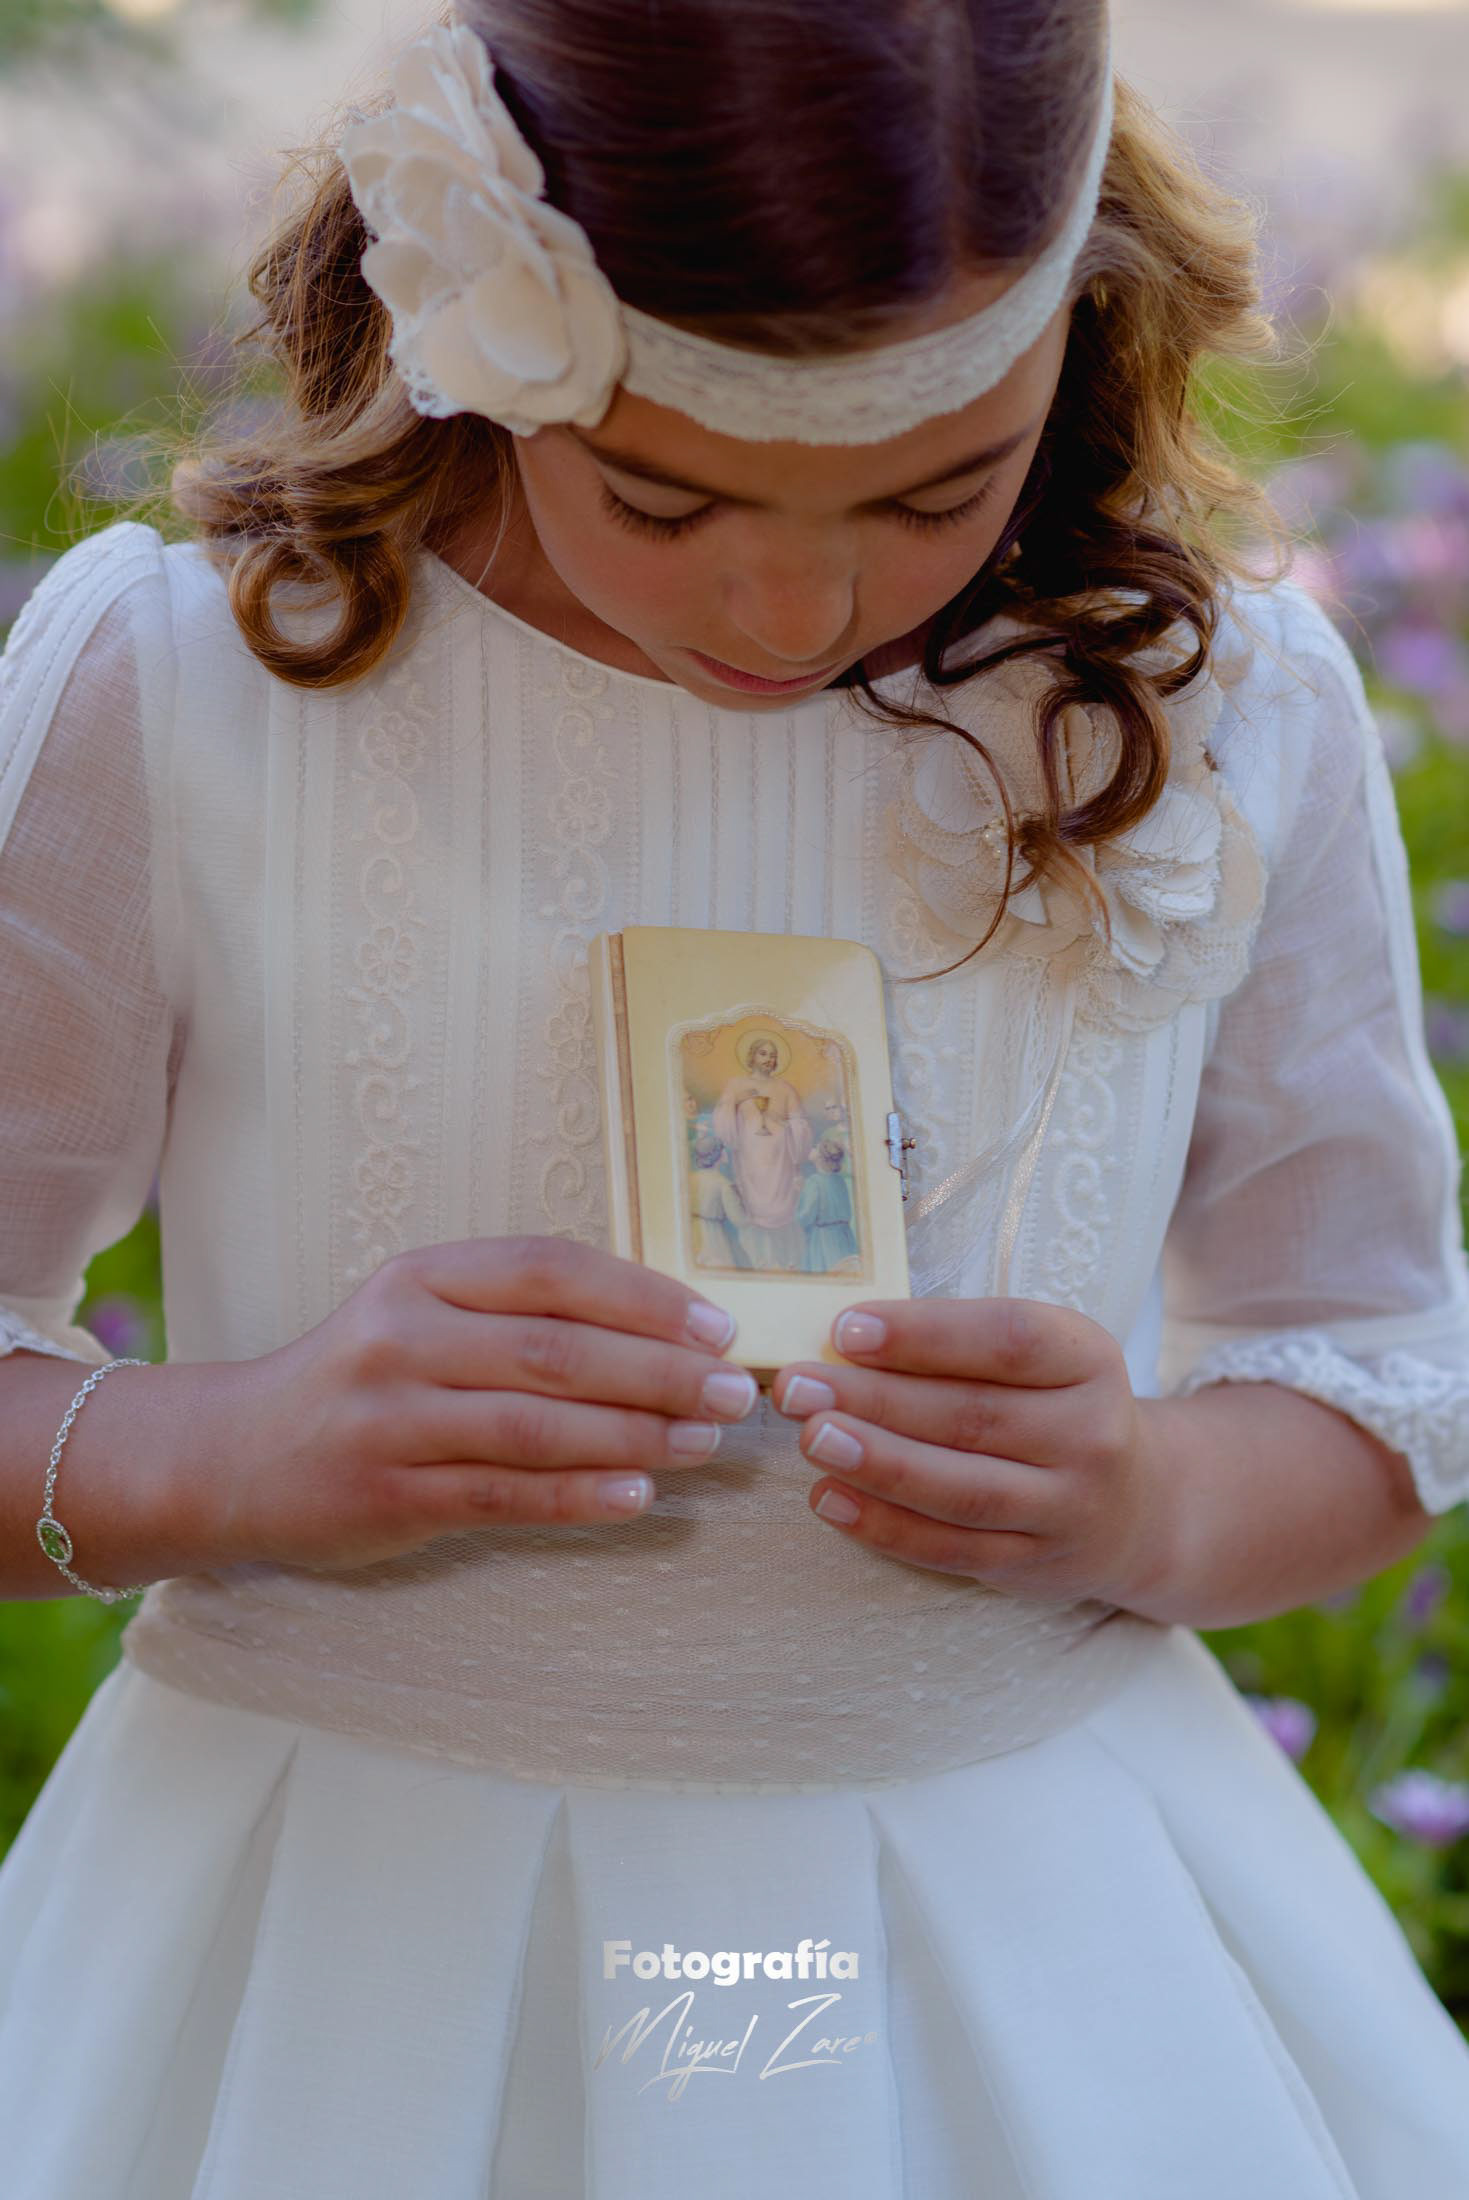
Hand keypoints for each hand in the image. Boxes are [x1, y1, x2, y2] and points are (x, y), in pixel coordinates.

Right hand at [209, 1236, 754, 1571]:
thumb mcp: (422, 1315)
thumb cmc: (363, 1380)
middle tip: (735, 1390)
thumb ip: (518, 1313)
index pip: (550, 1269)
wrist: (234, 1455)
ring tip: (705, 1442)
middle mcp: (404, 1338)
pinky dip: (579, 1496)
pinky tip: (640, 1496)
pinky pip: (503, 1494)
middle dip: (661, 1369)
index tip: (717, 1326)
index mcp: (423, 1276)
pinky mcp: (388, 1494)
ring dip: (636, 1434)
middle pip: (556, 1349)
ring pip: (536, 1424)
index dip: (643, 1295)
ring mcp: (392, 1418)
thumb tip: (662, 1330)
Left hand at [771, 1297, 1172, 1608]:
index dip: (925, 1334)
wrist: (1136, 1507)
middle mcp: (1091, 1435)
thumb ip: (959, 1345)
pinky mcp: (1033, 1564)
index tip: (847, 1328)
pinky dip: (884, 1527)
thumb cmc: (1055, 1408)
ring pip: (960, 1489)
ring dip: (877, 1463)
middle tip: (797, 1386)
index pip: (1009, 1339)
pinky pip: (950, 1550)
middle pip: (971, 1415)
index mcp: (1089, 1360)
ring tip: (811, 1438)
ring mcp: (1067, 1508)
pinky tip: (829, 1499)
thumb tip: (843, 1340)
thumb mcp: (1041, 1359)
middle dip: (873, 1399)